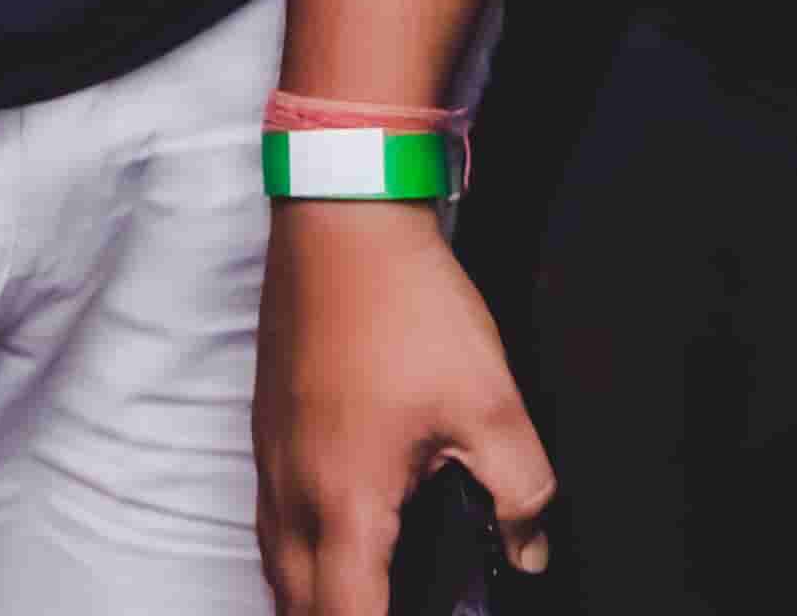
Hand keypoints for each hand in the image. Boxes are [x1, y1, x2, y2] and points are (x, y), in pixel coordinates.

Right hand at [254, 204, 554, 615]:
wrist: (341, 219)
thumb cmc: (404, 304)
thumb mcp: (491, 401)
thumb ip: (521, 490)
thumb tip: (529, 547)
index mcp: (343, 504)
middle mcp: (292, 496)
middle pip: (299, 611)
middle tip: (397, 606)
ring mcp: (270, 465)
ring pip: (277, 573)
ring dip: (317, 604)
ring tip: (367, 600)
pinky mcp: (266, 435)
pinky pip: (272, 529)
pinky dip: (300, 562)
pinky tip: (338, 548)